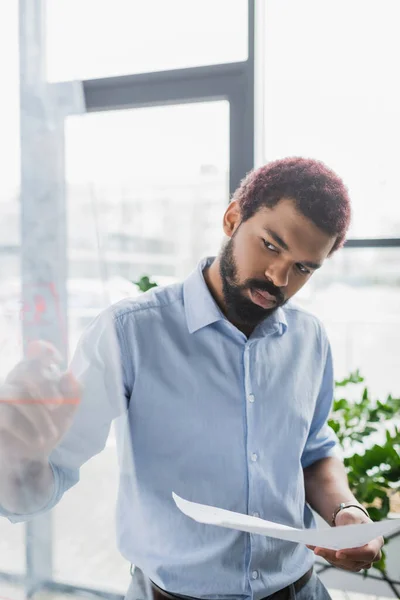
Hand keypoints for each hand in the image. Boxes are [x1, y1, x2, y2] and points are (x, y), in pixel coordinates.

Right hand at [0, 341, 79, 468]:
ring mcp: (3, 395)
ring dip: (38, 416)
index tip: (56, 358)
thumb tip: (70, 375)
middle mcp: (17, 380)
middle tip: (57, 404)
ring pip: (18, 394)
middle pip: (26, 369)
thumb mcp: (67, 412)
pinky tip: (36, 440)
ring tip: (50, 434)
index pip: (37, 353)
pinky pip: (6, 413)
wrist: (34, 457)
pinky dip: (24, 428)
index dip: (44, 351)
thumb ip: (73, 393)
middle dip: (45, 385)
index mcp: (37, 375)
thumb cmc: (50, 427)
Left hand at [307, 507, 383, 571]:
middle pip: (354, 562)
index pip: (368, 552)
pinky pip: (339, 563)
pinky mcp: (351, 564)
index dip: (354, 554)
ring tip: (314, 548)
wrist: (350, 521)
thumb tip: (343, 534)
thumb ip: (349, 523)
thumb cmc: (353, 517)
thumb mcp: (351, 515)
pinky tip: (315, 548)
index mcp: (376, 541)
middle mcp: (372, 555)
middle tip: (318, 550)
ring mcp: (362, 562)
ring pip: (345, 565)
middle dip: (334, 556)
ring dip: (328, 557)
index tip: (338, 552)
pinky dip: (326, 556)